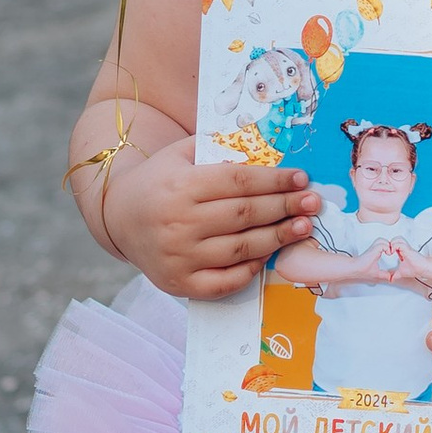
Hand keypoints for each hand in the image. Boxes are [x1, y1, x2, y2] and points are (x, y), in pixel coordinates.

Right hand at [96, 144, 320, 301]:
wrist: (118, 218)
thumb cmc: (158, 181)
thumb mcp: (179, 154)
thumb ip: (216, 148)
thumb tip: (266, 150)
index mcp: (180, 186)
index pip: (239, 181)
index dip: (274, 181)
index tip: (300, 178)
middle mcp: (179, 223)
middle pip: (245, 215)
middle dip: (285, 207)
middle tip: (313, 203)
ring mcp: (179, 257)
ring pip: (241, 248)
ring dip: (278, 237)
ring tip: (303, 227)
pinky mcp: (180, 283)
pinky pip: (225, 281)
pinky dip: (251, 268)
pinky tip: (269, 253)